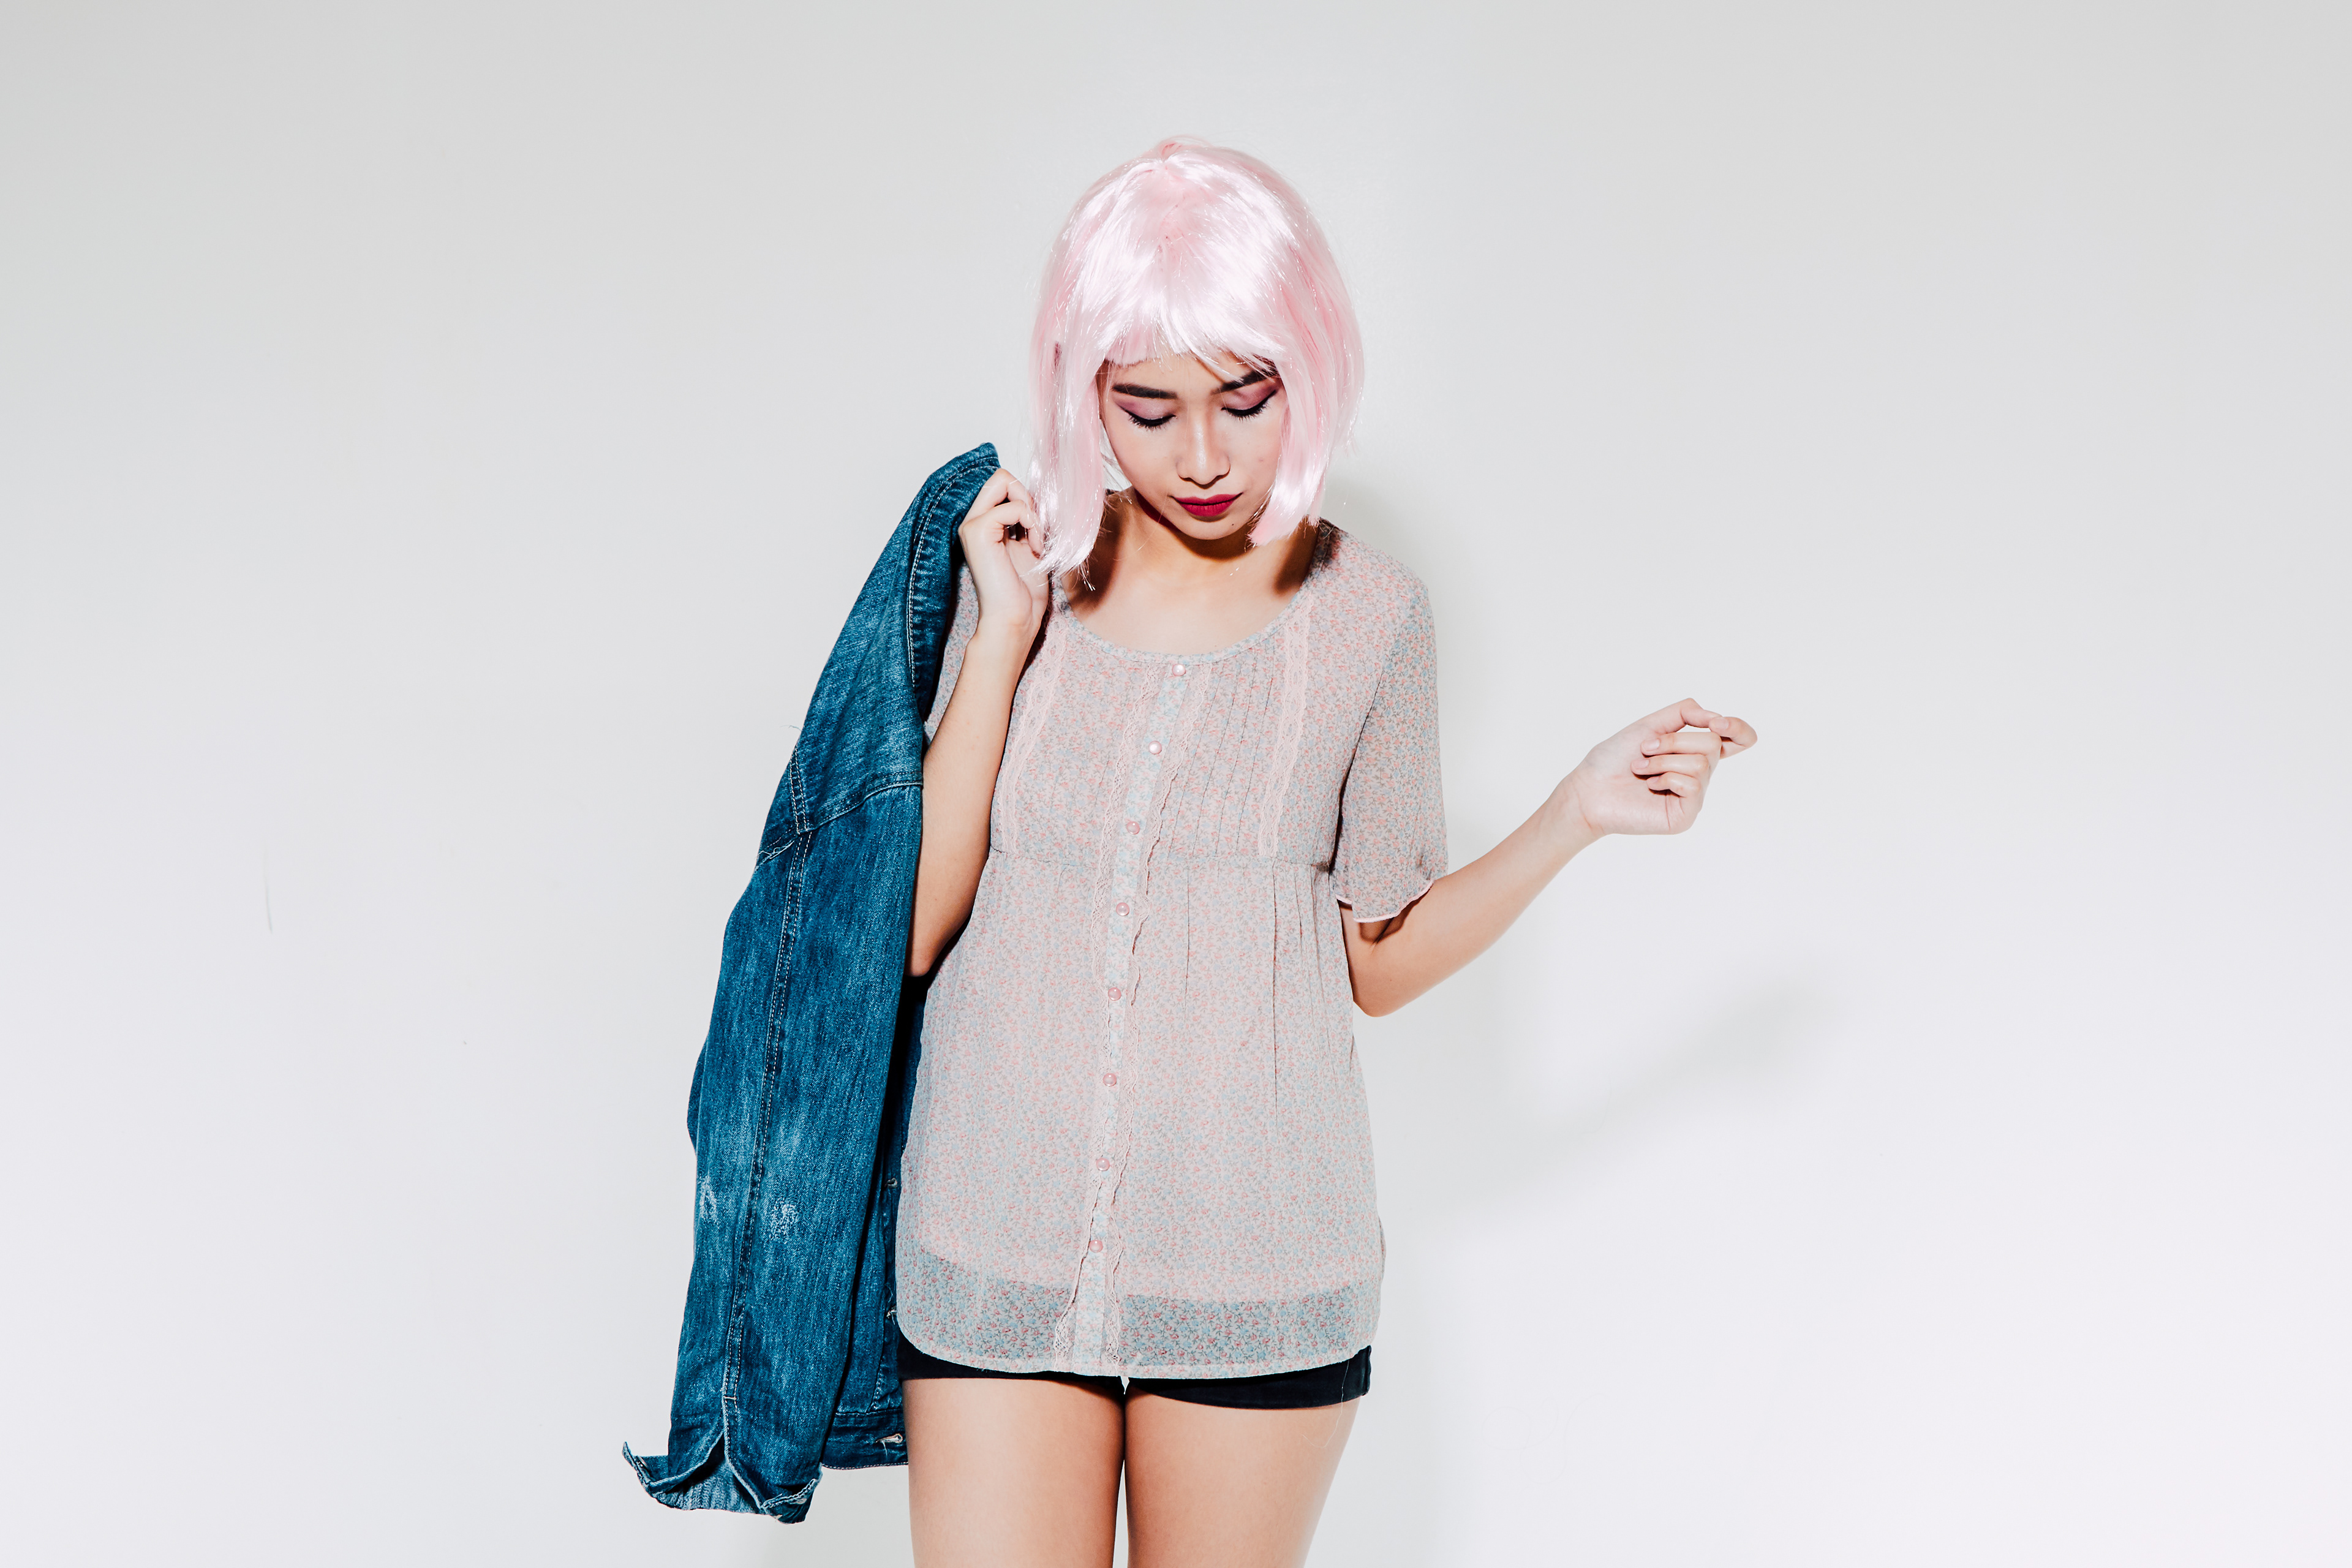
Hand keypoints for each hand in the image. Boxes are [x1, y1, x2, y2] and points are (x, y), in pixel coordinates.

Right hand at [957, 470, 1047, 644]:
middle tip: (1036, 530)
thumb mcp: (1029, 546)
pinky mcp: (978, 531)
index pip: (1002, 485)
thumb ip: (1026, 522)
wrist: (1014, 619)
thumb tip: (1036, 498)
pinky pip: (1014, 506)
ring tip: (1036, 542)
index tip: (1035, 530)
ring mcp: (972, 525)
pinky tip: (1035, 548)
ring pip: (1005, 482)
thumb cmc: (1023, 592)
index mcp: (983, 524)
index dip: (1026, 499)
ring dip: (1032, 511)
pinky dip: (1033, 524)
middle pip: (1001, 477)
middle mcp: (973, 521)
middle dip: (1028, 497)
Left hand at [1557, 698, 1755, 838]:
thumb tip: (1717, 719)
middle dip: (1674, 741)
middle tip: (1645, 750)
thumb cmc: (1615, 758)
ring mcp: (1694, 796)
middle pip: (1713, 744)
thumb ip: (1685, 714)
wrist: (1590, 787)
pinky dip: (1666, 778)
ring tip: (1640, 768)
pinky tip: (1650, 787)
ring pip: (1702, 763)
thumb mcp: (1650, 725)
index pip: (1737, 740)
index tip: (1719, 724)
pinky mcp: (1686, 815)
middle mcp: (1699, 774)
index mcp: (1693, 751)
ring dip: (1663, 760)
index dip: (1738, 729)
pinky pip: (1692, 785)